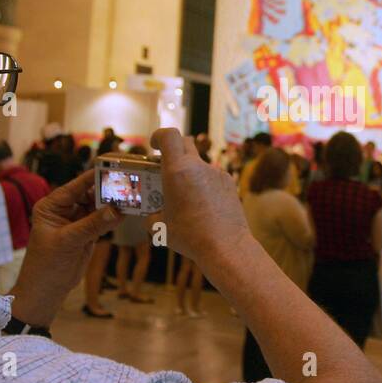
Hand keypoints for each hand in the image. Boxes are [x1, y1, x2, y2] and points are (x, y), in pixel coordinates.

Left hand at [10, 170, 121, 325]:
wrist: (46, 291)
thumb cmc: (47, 266)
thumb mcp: (68, 242)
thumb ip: (92, 225)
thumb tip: (116, 210)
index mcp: (52, 206)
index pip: (75, 186)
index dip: (94, 176)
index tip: (114, 168)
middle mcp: (64, 210)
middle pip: (90, 194)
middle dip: (108, 190)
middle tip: (130, 183)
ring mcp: (77, 221)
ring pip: (99, 207)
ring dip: (114, 203)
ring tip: (134, 196)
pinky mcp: (88, 233)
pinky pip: (104, 221)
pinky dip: (115, 217)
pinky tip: (129, 211)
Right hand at [151, 127, 250, 264]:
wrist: (225, 247)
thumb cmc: (190, 236)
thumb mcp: (160, 227)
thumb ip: (153, 214)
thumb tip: (152, 214)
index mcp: (177, 171)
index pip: (169, 136)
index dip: (159, 136)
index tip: (153, 146)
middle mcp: (198, 167)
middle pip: (186, 143)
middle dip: (174, 150)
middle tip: (165, 167)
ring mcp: (217, 174)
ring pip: (199, 164)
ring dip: (189, 173)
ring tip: (185, 197)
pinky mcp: (229, 184)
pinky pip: (212, 178)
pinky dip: (203, 185)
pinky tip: (203, 207)